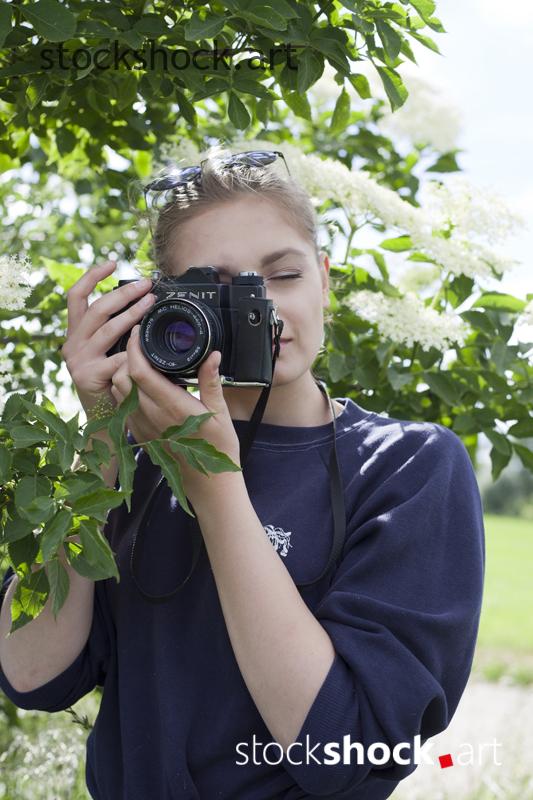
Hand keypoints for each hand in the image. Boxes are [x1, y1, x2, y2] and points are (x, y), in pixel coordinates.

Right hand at [61, 260, 156, 418]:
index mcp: (76, 333)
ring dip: (133, 315)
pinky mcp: (88, 376)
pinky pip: (116, 359)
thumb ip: (115, 332)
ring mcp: (78, 360)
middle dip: (124, 294)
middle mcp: (72, 343)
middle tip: (147, 286)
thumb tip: (140, 303)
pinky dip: (134, 352)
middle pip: (96, 309)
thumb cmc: (111, 382)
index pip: (76, 297)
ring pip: (108, 330)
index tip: (112, 262)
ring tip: (151, 305)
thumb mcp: (108, 352)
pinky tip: (148, 348)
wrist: (103, 419)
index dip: (92, 277)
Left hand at [110, 324, 241, 494]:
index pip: (139, 371)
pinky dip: (124, 390)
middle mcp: (151, 416)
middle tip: (138, 342)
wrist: (208, 484)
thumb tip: (212, 355)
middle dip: (125, 356)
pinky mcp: (139, 434)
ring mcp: (142, 426)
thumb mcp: (221, 412)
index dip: (134, 347)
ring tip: (138, 360)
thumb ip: (212, 382)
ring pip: (117, 391)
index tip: (139, 330)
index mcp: (172, 406)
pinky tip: (140, 383)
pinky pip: (121, 406)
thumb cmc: (218, 448)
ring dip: (122, 373)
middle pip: (121, 378)